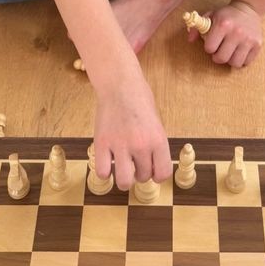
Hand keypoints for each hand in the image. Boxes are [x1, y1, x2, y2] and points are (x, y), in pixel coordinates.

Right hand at [93, 69, 171, 190]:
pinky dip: (105, 172)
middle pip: (143, 177)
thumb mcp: (156, 122)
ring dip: (124, 178)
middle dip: (139, 172)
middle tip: (135, 162)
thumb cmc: (140, 100)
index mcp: (158, 140)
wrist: (120, 84)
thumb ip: (155, 146)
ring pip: (124, 181)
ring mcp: (120, 145)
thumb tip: (153, 169)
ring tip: (122, 167)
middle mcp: (141, 145)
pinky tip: (108, 161)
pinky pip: (103, 172)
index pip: (163, 173)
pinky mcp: (102, 143)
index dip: (157, 175)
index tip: (152, 171)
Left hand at [187, 0, 262, 67]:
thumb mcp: (210, 16)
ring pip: (235, 63)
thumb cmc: (226, 15)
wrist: (248, 8)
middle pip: (222, 58)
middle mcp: (236, 32)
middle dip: (217, 57)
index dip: (209, 47)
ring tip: (229, 52)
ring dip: (230, 60)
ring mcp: (248, 39)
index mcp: (223, 24)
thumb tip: (190, 40)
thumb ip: (197, 27)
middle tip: (219, 51)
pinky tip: (239, 51)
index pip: (210, 48)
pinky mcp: (257, 44)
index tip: (212, 43)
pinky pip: (246, 62)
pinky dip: (241, 60)